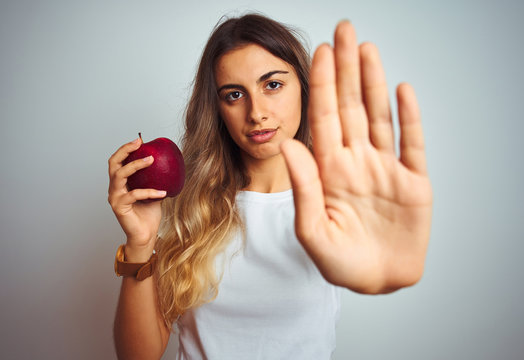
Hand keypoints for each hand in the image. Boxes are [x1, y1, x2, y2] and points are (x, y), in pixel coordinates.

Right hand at [108, 138, 166, 259]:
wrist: (145, 235)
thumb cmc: (149, 214)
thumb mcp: (154, 192)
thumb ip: (156, 179)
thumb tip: (169, 165)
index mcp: (120, 183)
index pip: (118, 161)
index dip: (126, 149)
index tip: (140, 140)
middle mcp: (114, 188)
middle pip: (113, 163)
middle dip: (125, 150)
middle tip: (139, 144)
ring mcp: (115, 197)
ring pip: (120, 175)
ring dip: (136, 165)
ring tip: (151, 160)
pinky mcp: (120, 207)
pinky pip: (135, 194)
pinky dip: (150, 191)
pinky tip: (163, 192)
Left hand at [281, 21, 432, 293]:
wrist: (377, 283)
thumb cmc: (341, 263)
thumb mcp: (313, 231)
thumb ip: (303, 188)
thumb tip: (289, 143)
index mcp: (328, 172)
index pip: (323, 119)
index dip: (321, 86)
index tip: (318, 52)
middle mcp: (355, 162)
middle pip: (349, 107)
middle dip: (345, 70)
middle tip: (344, 31)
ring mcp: (384, 169)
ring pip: (378, 116)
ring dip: (373, 83)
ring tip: (366, 50)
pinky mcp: (413, 182)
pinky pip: (411, 143)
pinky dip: (408, 117)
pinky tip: (401, 90)